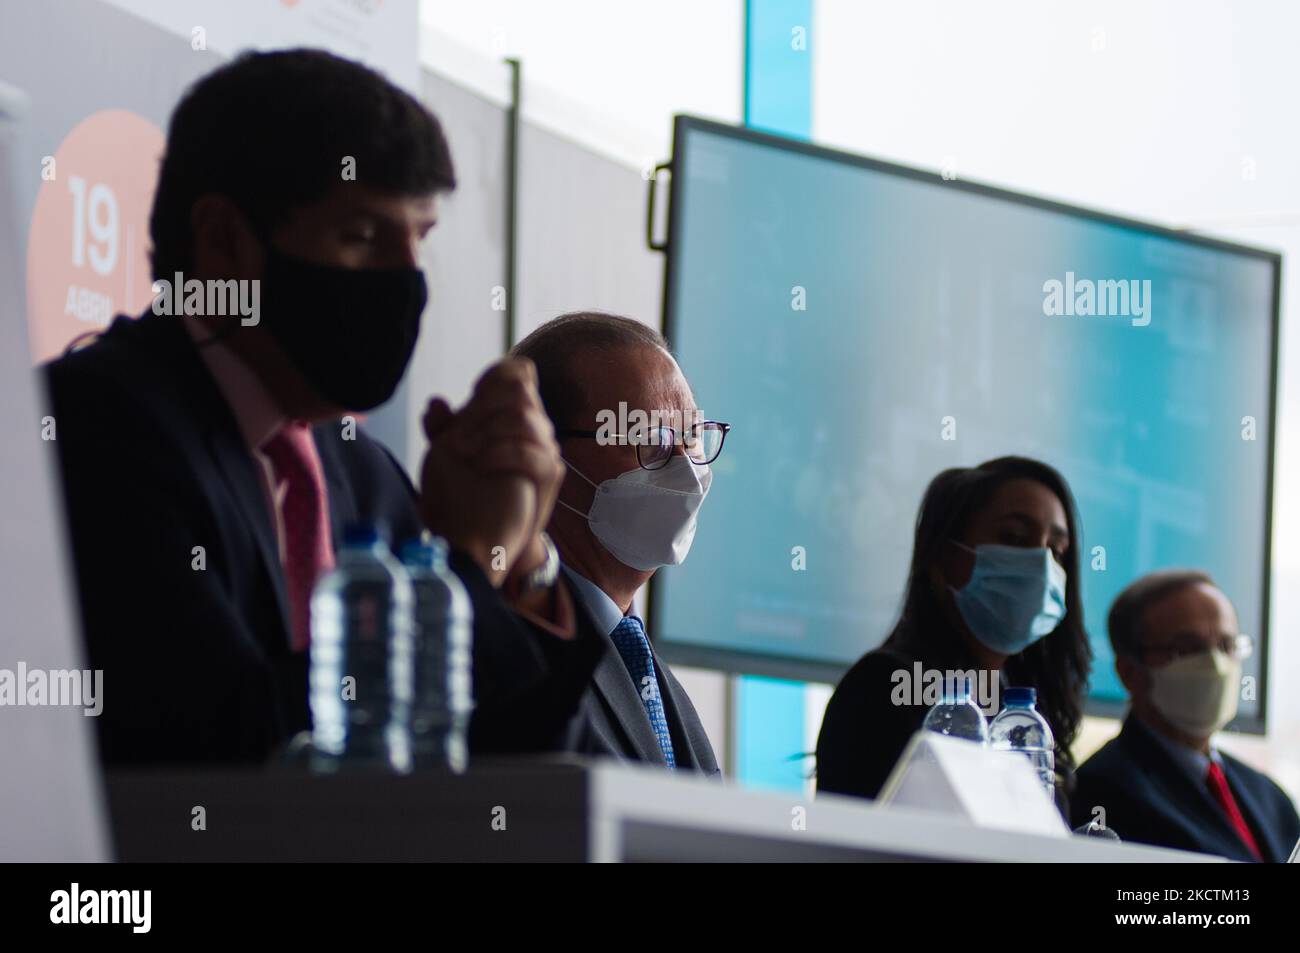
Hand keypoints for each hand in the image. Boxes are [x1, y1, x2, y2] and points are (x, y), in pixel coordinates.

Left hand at [418, 358, 563, 585]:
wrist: (485, 538)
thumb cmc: (465, 495)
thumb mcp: (449, 458)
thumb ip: (443, 430)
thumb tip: (435, 403)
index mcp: (514, 416)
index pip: (519, 373)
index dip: (496, 375)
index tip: (471, 396)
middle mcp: (535, 427)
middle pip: (520, 390)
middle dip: (482, 408)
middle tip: (457, 435)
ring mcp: (546, 449)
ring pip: (523, 417)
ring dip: (486, 432)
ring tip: (463, 454)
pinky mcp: (549, 473)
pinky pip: (531, 451)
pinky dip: (501, 453)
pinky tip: (480, 465)